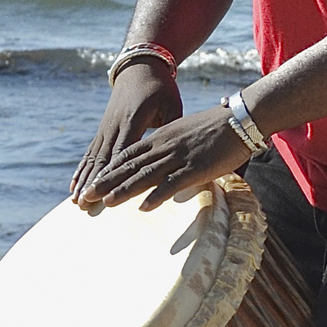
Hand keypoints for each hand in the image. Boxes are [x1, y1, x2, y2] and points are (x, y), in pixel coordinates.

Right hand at [70, 61, 180, 205]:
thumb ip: (172, 130)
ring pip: (93, 158)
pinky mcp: (103, 129)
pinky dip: (82, 170)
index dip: (113, 175)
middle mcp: (115, 125)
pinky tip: (74, 185)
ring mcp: (106, 127)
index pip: (122, 153)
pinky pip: (90, 152)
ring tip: (76, 202)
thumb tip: (178, 155)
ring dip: (84, 180)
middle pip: (102, 159)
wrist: (139, 68)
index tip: (106, 194)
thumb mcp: (171, 105)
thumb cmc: (161, 88)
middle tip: (84, 206)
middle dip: (93, 183)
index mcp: (133, 120)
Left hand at [79, 103, 250, 210]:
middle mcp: (164, 146)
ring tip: (105, 202)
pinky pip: (172, 183)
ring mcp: (179, 157)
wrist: (240, 119)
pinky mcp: (195, 168)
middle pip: (129, 166)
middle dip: (106, 182)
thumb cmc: (215, 128)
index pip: (127, 155)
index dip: (108, 170)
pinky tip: (143, 207)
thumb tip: (159, 163)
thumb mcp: (184, 133)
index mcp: (161, 137)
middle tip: (86, 196)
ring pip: (145, 175)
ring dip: (123, 190)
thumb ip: (169, 147)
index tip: (92, 182)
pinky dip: (156, 196)